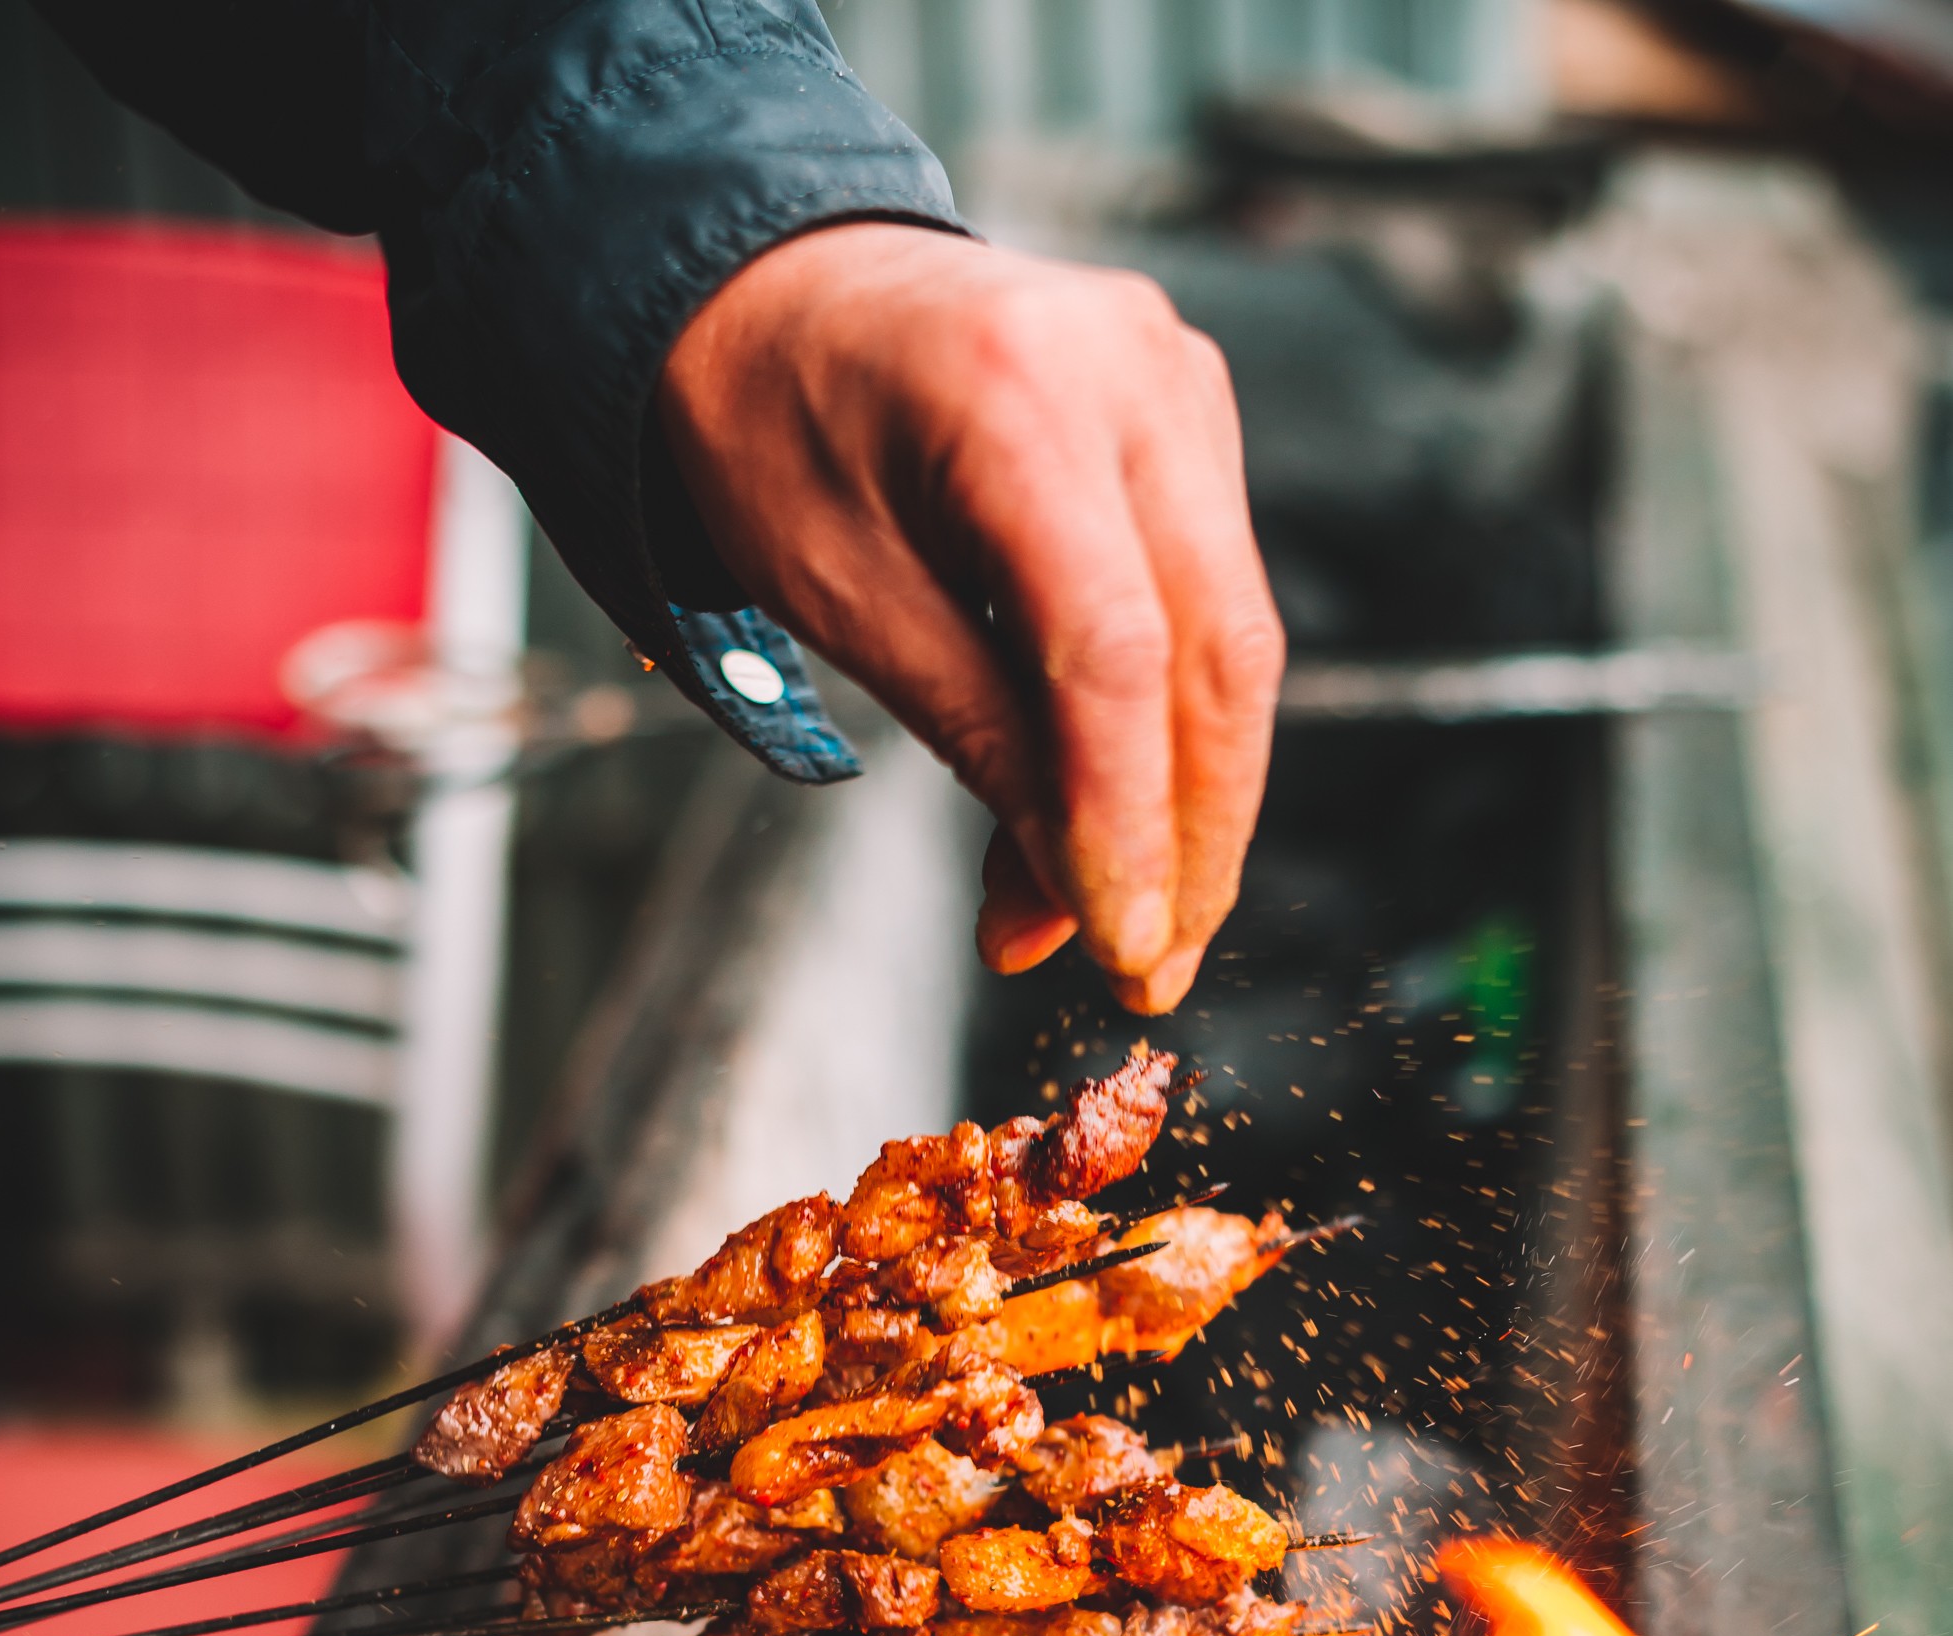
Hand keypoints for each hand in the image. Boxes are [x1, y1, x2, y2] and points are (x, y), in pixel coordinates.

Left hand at [658, 225, 1283, 1014]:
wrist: (780, 284)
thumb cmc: (779, 432)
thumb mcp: (845, 601)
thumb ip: (979, 742)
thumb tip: (1064, 911)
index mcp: (1014, 397)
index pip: (1111, 652)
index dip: (1127, 821)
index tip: (1121, 949)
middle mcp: (1130, 370)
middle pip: (1214, 652)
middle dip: (1194, 838)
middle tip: (1150, 971)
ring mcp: (1180, 380)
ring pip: (1237, 637)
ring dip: (1197, 801)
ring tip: (1138, 923)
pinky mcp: (1194, 412)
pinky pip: (1216, 596)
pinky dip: (1179, 721)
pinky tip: (1132, 814)